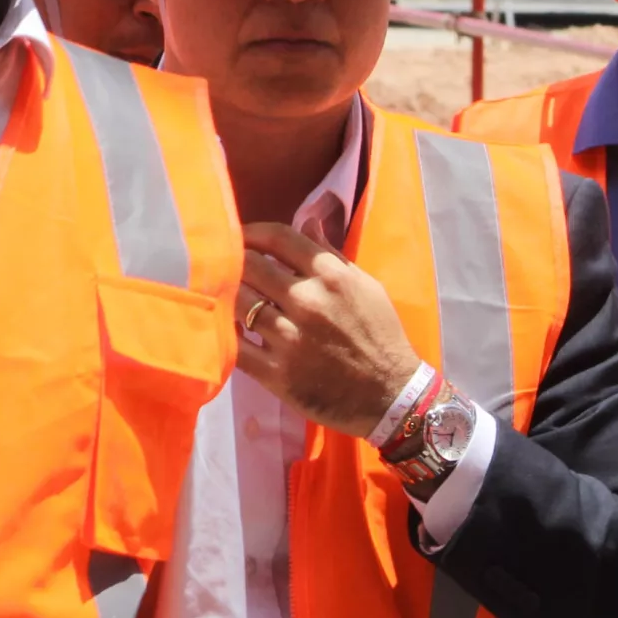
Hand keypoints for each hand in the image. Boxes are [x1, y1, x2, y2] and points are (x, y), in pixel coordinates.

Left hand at [232, 221, 425, 435]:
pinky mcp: (276, 373)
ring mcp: (289, 338)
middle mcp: (307, 301)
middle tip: (227, 266)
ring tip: (227, 295)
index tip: (241, 236)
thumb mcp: (366, 287)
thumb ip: (331, 254)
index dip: (252, 232)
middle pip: (249, 265)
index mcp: (330, 276)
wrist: (391, 396)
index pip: (278, 238)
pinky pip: (236, 346)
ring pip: (237, 302)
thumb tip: (307, 221)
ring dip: (230, 296)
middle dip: (235, 261)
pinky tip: (229, 328)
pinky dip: (226, 333)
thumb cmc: (381, 336)